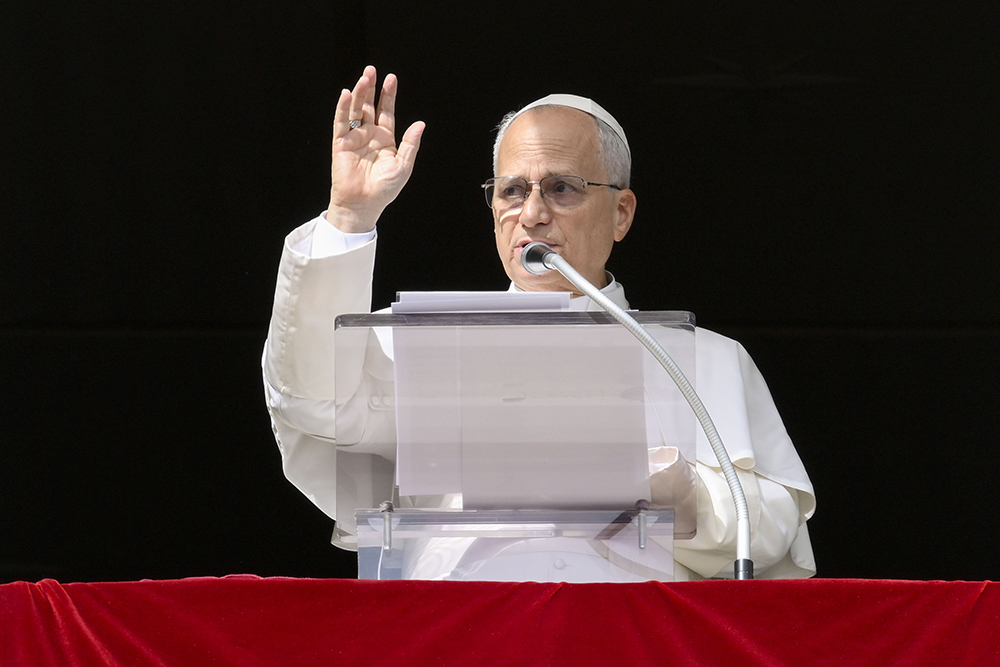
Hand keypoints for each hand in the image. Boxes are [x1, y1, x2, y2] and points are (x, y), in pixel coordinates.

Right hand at [326, 65, 424, 233]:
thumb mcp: (404, 165)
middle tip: (372, 70)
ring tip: (364, 78)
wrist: (365, 204)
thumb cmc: (385, 189)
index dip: (388, 95)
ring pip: (355, 111)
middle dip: (371, 89)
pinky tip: (347, 94)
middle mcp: (369, 136)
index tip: (391, 78)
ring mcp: (354, 138)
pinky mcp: (341, 143)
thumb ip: (411, 144)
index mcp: (385, 139)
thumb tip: (420, 124)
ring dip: (359, 94)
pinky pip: (341, 122)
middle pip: (369, 106)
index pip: (386, 112)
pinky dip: (343, 108)